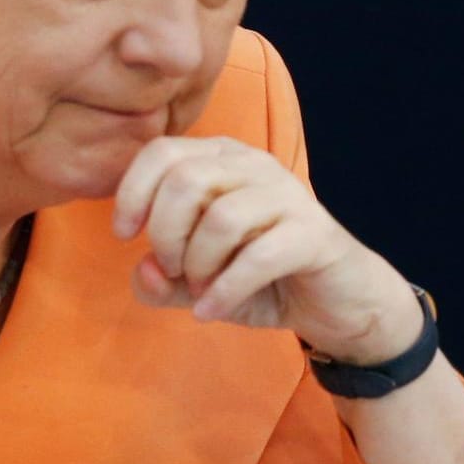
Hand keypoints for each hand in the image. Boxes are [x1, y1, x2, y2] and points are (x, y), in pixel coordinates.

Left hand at [111, 137, 424, 364]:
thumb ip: (162, 279)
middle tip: (174, 271)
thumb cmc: (263, 279)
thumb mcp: (199, 283)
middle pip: (186, 180)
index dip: (132, 193)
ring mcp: (288, 197)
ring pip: (220, 218)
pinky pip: (257, 257)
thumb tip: (144, 270)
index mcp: (224, 160)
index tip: (126, 235)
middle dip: (166, 235)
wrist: (337, 302)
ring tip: (200, 291)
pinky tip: (211, 311)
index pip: (164, 152)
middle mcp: (256, 166)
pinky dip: (224, 290)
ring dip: (197, 265)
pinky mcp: (313, 234)